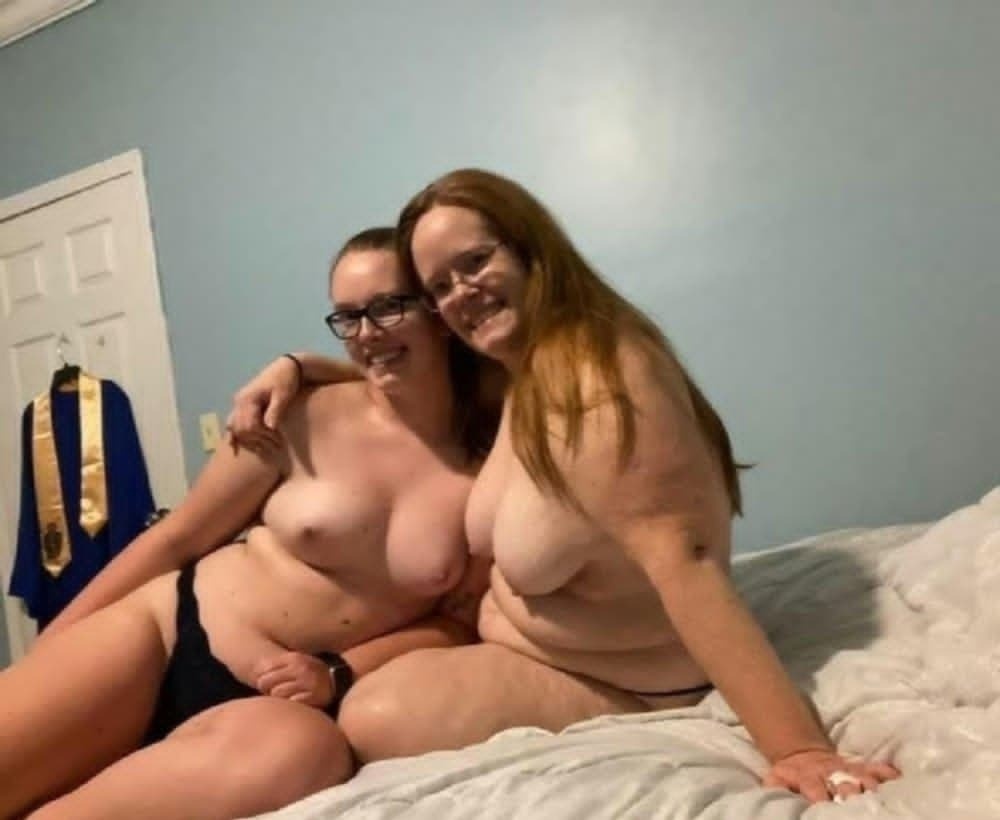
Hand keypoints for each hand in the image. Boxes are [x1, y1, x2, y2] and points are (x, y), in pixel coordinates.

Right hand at [226, 356, 300, 453]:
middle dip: (257, 440)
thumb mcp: (283, 395)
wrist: (287, 367)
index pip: (250, 425)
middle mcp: (239, 401)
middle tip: (275, 447)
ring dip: (247, 440)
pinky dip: (234, 434)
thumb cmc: (286, 380)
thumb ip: (275, 410)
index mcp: (248, 398)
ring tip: (262, 450)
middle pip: (242, 429)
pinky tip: (232, 446)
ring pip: (235, 427)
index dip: (263, 436)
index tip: (278, 442)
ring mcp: (239, 403)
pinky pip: (233, 422)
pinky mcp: (242, 405)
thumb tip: (269, 427)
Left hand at [253, 651, 333, 708]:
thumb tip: (255, 671)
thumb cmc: (309, 674)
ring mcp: (308, 682)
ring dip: (280, 697)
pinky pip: (292, 703)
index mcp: (294, 658)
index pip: (265, 669)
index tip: (271, 683)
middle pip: (267, 682)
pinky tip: (298, 701)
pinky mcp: (314, 696)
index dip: (263, 678)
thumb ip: (277, 665)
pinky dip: (293, 704)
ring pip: (277, 693)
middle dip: (268, 689)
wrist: (337, 682)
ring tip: (289, 696)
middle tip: (276, 691)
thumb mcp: (296, 663)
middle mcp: (301, 668)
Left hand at [763, 748, 899, 803]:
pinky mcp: (859, 767)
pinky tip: (897, 778)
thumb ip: (776, 787)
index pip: (815, 789)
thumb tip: (771, 795)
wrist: (802, 753)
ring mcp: (846, 769)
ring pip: (862, 776)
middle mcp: (830, 773)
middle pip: (844, 784)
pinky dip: (887, 773)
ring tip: (879, 797)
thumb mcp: (777, 779)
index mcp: (808, 777)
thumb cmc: (791, 775)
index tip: (824, 805)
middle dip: (851, 794)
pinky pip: (876, 767)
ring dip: (871, 786)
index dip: (820, 797)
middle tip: (856, 803)